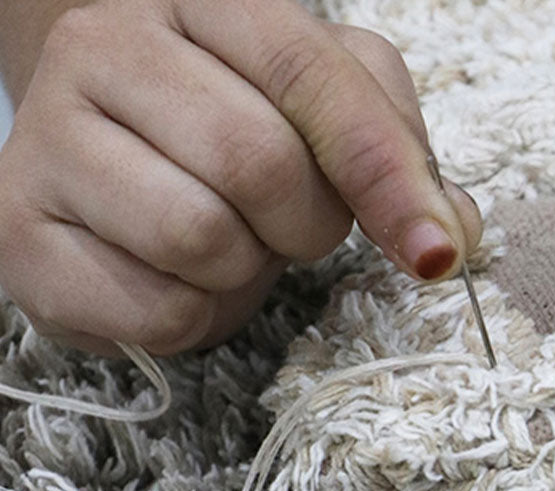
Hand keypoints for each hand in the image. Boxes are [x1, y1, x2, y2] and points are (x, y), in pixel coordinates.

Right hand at [0, 0, 480, 355]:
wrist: (110, 160)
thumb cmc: (232, 132)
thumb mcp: (327, 115)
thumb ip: (398, 155)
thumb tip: (449, 235)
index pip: (308, 75)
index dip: (385, 175)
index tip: (435, 253)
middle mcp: (106, 47)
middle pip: (256, 164)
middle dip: (303, 226)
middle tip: (284, 223)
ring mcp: (49, 139)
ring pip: (199, 239)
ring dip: (243, 271)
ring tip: (223, 241)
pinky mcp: (20, 236)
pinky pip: (155, 311)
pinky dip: (194, 317)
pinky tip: (173, 277)